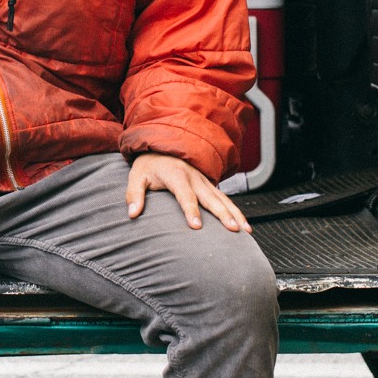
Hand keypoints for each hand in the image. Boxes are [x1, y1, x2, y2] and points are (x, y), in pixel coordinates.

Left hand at [126, 153, 248, 232]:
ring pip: (223, 199)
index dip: (191, 210)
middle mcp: (194, 177)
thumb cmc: (149, 164)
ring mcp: (204, 180)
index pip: (185, 195)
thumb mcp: (136, 176)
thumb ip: (134, 194)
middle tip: (233, 230)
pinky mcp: (209, 185)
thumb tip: (133, 213)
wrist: (162, 146)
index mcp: (176, 175)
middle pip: (210, 198)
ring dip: (235, 214)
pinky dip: (236, 211)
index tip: (197, 226)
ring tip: (245, 230)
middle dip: (222, 214)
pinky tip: (244, 225)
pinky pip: (225, 199)